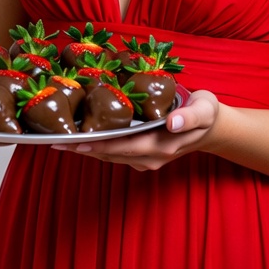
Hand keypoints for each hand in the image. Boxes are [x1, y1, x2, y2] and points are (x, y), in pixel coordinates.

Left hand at [51, 89, 219, 170]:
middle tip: (56, 142)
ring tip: (61, 141)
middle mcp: (151, 157)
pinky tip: (83, 138)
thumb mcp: (204, 109)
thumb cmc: (206, 112)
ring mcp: (147, 159)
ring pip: (111, 156)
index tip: (74, 142)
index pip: (123, 147)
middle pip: (111, 154)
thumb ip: (190, 117)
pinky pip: (116, 153)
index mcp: (162, 146)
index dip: (98, 145)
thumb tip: (172, 123)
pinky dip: (98, 146)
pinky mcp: (143, 155)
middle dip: (83, 149)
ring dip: (87, 150)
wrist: (212, 127)